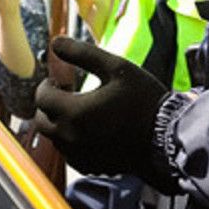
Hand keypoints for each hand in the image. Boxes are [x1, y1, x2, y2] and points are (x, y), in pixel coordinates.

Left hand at [33, 36, 174, 188]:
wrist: (167, 138)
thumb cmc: (144, 101)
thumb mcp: (116, 68)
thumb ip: (82, 54)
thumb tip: (56, 42)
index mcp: (74, 112)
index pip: (41, 97)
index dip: (48, 85)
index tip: (62, 81)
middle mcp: (71, 137)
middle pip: (41, 120)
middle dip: (49, 105)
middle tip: (68, 94)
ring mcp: (79, 155)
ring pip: (54, 138)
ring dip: (60, 123)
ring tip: (82, 111)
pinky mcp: (90, 166)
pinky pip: (69, 153)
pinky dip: (72, 141)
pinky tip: (91, 130)